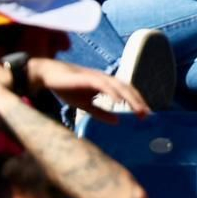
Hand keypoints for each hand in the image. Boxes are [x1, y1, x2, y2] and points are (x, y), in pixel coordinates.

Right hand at [27, 57, 150, 121]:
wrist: (50, 76)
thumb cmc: (68, 88)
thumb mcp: (86, 105)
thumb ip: (100, 112)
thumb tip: (117, 121)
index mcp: (106, 85)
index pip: (126, 92)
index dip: (137, 102)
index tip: (145, 115)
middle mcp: (105, 79)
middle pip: (127, 89)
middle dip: (138, 101)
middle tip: (146, 115)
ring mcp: (98, 77)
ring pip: (119, 87)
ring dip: (130, 98)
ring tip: (138, 110)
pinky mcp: (88, 78)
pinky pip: (104, 85)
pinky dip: (112, 93)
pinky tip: (118, 102)